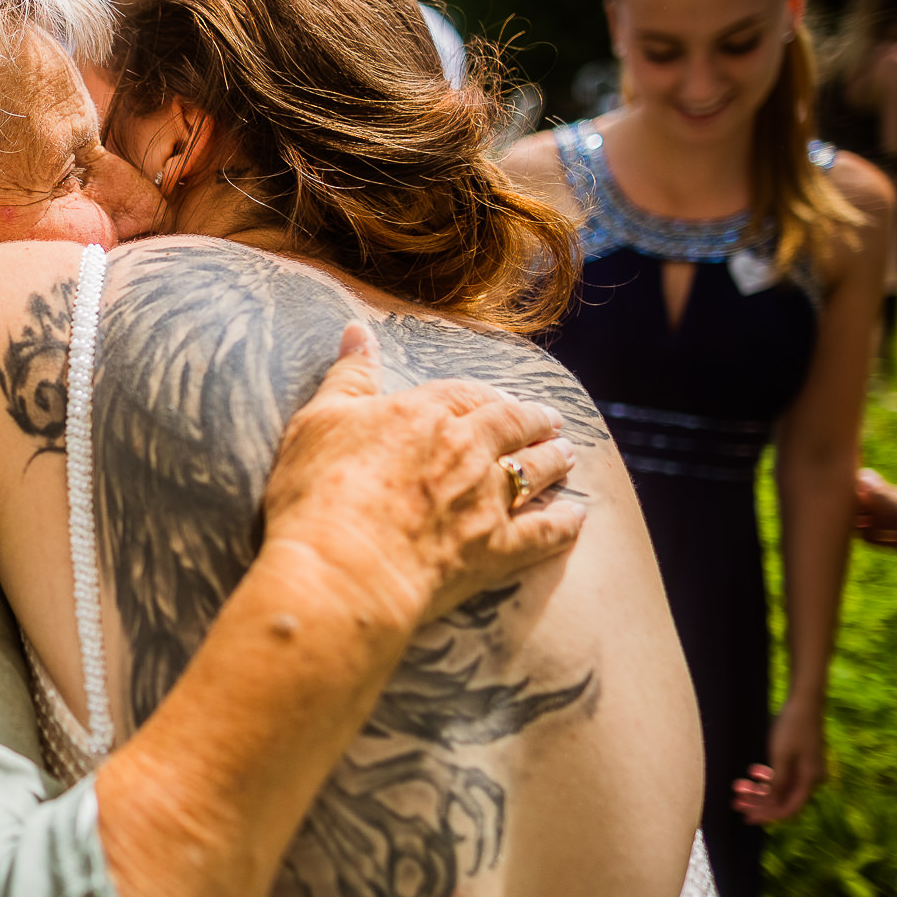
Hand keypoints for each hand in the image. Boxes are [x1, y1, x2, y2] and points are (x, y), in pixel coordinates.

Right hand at [260, 322, 584, 633]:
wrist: (342, 567)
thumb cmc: (319, 492)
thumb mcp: (318, 420)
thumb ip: (348, 375)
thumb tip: (358, 329)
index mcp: (424, 413)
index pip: (465, 393)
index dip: (485, 394)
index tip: (499, 397)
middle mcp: (467, 449)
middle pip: (513, 425)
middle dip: (534, 419)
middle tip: (548, 419)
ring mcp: (486, 500)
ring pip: (535, 471)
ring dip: (554, 460)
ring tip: (566, 455)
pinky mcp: (495, 550)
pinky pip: (545, 533)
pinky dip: (565, 523)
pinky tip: (577, 517)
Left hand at [734, 704, 825, 824]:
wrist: (803, 703)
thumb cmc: (791, 728)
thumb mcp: (780, 757)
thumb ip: (778, 783)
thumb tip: (773, 803)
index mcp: (810, 780)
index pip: (788, 808)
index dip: (767, 816)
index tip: (747, 819)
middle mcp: (811, 778)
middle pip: (782, 799)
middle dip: (758, 803)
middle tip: (735, 802)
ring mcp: (806, 769)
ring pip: (780, 787)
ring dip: (759, 789)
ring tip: (737, 786)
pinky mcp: (800, 759)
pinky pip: (782, 775)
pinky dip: (767, 777)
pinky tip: (752, 772)